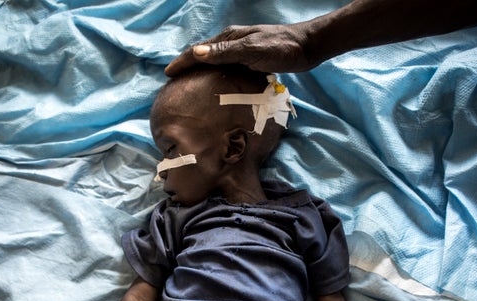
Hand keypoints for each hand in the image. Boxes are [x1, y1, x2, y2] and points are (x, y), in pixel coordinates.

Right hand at [165, 23, 316, 76]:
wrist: (307, 47)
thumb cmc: (281, 48)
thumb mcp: (251, 50)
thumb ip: (225, 52)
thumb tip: (196, 54)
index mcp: (229, 38)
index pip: (198, 50)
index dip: (182, 62)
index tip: (168, 74)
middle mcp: (233, 42)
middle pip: (204, 55)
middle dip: (188, 66)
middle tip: (175, 82)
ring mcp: (243, 51)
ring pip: (215, 62)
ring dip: (202, 72)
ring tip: (191, 86)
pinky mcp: (252, 59)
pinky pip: (227, 68)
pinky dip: (217, 76)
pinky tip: (218, 87)